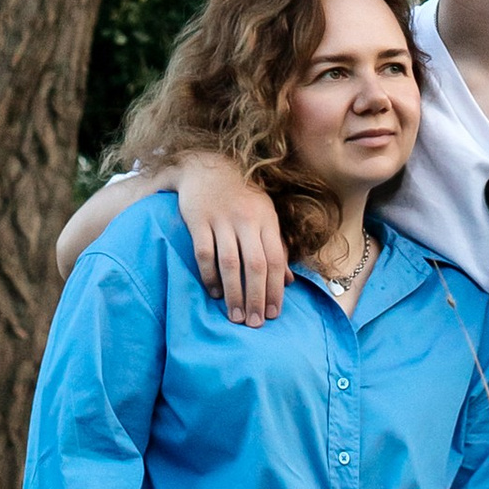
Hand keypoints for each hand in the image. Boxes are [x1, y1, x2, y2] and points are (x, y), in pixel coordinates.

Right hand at [175, 156, 290, 327]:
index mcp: (266, 219)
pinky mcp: (198, 219)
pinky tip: (214, 293)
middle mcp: (246, 219)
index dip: (275, 290)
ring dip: (234, 293)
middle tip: (254, 323)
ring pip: (230, 263)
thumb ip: (276, 247)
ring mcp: (221, 218)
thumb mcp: (264, 215)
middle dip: (256, 298)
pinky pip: (204, 253)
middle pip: (255, 265)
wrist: (207, 164)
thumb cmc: (241, 195)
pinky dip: (209, 276)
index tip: (273, 314)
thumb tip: (290, 282)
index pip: (276, 260)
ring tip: (235, 316)